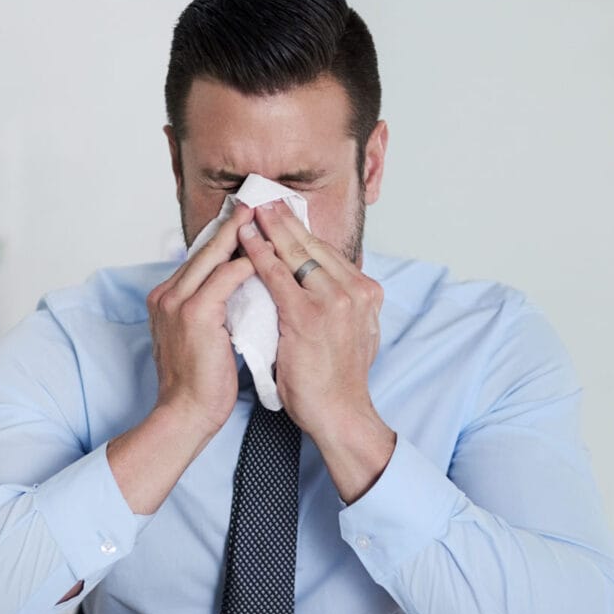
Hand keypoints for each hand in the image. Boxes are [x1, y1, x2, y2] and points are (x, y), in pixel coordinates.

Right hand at [145, 201, 257, 442]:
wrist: (185, 414)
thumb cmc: (201, 384)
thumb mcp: (204, 338)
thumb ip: (213, 310)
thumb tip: (240, 292)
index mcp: (166, 298)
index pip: (199, 258)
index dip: (225, 238)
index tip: (248, 220)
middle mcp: (166, 294)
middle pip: (204, 248)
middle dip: (234, 225)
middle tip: (260, 204)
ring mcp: (177, 301)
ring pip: (214, 256)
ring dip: (243, 236)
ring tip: (268, 220)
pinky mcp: (194, 313)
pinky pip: (225, 277)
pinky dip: (248, 264)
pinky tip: (269, 257)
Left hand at [239, 201, 396, 500]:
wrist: (341, 413)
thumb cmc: (339, 381)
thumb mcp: (354, 333)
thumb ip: (343, 306)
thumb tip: (325, 287)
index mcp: (367, 292)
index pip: (329, 252)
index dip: (303, 232)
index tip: (285, 214)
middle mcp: (355, 290)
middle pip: (314, 245)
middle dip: (286, 220)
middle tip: (264, 200)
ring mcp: (334, 300)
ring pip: (296, 253)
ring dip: (270, 229)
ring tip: (251, 212)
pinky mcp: (308, 315)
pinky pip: (278, 275)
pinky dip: (259, 254)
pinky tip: (246, 241)